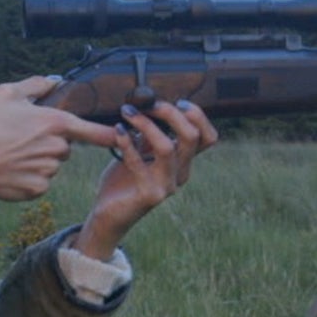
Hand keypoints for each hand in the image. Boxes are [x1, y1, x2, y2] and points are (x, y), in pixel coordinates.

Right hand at [0, 76, 120, 201]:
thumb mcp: (5, 93)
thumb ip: (35, 85)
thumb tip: (53, 80)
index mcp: (54, 123)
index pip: (94, 131)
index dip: (111, 134)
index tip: (125, 135)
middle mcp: (56, 149)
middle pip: (65, 146)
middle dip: (50, 142)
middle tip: (21, 138)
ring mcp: (48, 172)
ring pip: (52, 164)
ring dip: (40, 159)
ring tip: (12, 153)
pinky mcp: (37, 190)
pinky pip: (41, 181)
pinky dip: (30, 176)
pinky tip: (11, 169)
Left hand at [72, 99, 217, 260]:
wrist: (109, 215)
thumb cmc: (124, 181)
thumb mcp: (140, 152)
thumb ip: (149, 134)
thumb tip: (149, 103)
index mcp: (183, 162)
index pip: (207, 137)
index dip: (198, 116)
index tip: (178, 102)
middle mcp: (180, 174)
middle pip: (192, 136)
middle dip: (171, 113)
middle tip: (148, 103)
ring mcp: (167, 186)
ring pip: (167, 148)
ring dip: (146, 125)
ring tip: (128, 113)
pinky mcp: (149, 195)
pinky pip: (139, 163)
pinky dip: (127, 142)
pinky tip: (118, 130)